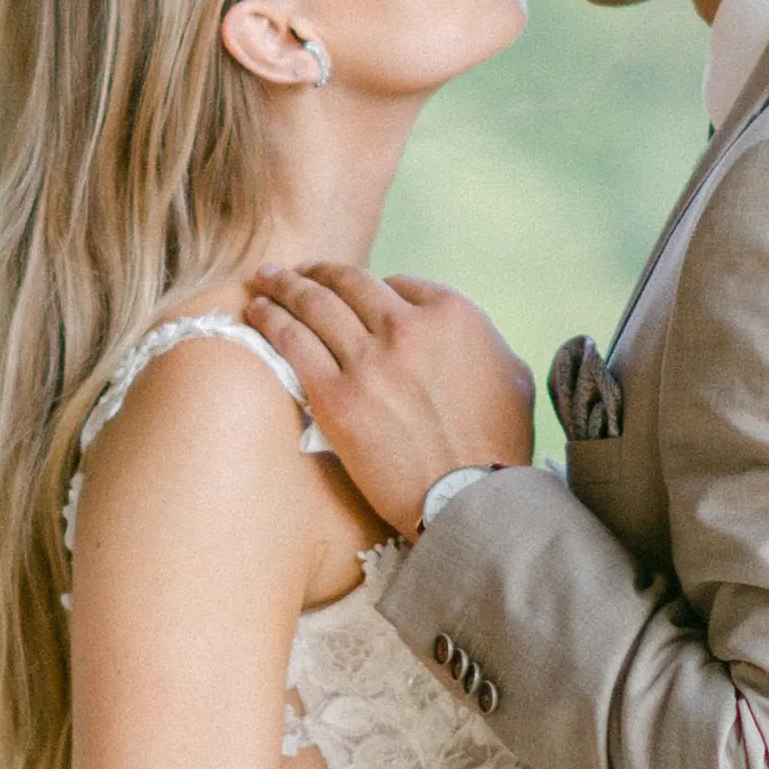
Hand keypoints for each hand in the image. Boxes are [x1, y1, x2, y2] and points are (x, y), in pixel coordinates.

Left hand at [243, 266, 532, 538]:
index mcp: (452, 314)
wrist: (472, 499)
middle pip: (349, 283)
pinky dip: (271, 321)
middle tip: (294, 269)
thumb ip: (482, 337)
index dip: (375, 289)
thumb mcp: (512, 373)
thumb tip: (453, 331)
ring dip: (284, 285)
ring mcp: (368, 361)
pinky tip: (256, 311)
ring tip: (266, 278)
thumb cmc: (499, 444)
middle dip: (317, 271)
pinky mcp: (336, 397)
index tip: (357, 296)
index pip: (399, 283)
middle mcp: (407, 327)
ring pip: (314, 304)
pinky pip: (293, 344)